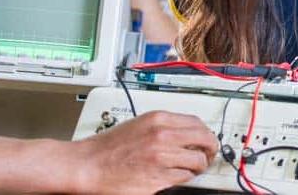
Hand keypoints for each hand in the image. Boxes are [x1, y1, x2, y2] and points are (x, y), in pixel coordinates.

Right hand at [76, 111, 217, 193]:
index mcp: (159, 119)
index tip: (207, 140)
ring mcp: (162, 158)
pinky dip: (183, 178)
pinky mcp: (159, 178)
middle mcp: (163, 136)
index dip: (206, 134)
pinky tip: (174, 176)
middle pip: (205, 140)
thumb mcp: (139, 124)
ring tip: (189, 169)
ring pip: (198, 162)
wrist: (88, 165)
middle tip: (207, 155)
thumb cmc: (108, 147)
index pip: (198, 123)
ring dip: (196, 167)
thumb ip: (164, 126)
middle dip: (210, 150)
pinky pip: (184, 178)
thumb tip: (186, 133)